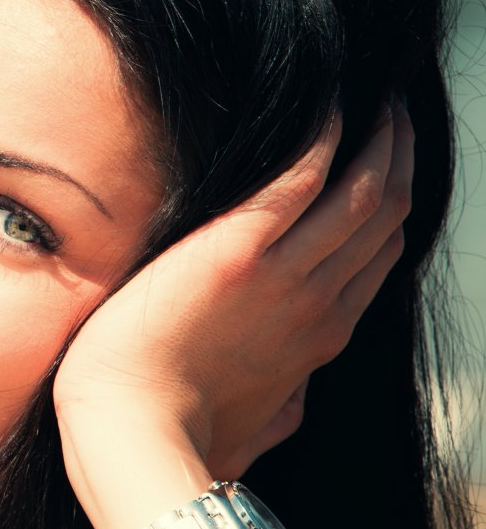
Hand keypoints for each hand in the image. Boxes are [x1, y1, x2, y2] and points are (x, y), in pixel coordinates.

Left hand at [53, 101, 412, 528]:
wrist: (133, 434)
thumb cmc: (173, 435)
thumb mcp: (252, 428)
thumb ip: (280, 406)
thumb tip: (291, 401)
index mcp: (320, 338)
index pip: (376, 256)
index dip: (388, 204)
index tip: (384, 164)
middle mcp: (318, 302)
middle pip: (383, 214)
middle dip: (396, 156)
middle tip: (390, 108)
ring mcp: (286, 275)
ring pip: (363, 188)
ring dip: (377, 134)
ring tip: (374, 94)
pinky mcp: (239, 250)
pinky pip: (304, 174)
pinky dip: (323, 132)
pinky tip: (326, 99)